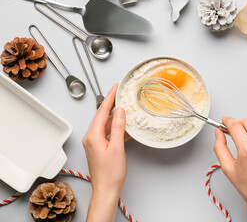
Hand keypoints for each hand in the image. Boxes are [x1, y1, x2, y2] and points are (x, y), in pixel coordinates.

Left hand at [83, 84, 129, 221]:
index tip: (115, 88)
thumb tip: (119, 111)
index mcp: (93, 136)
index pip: (102, 111)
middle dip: (110, 103)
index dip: (109, 98)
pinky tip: (124, 127)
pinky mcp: (98, 148)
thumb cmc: (111, 173)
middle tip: (119, 93)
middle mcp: (91, 138)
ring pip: (104, 124)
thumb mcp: (117, 148)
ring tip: (124, 107)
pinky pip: (106, 133)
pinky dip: (115, 128)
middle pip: (101, 116)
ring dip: (114, 116)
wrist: (106, 190)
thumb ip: (117, 127)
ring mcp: (94, 143)